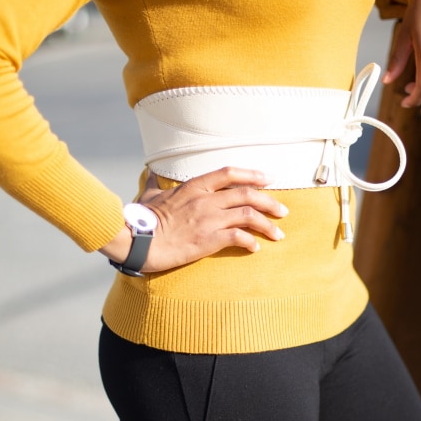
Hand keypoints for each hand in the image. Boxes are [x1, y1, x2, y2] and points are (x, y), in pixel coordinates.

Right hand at [99, 167, 287, 272]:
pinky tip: (255, 248)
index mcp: (193, 186)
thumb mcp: (148, 196)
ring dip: (267, 224)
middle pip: (247, 194)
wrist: (137, 240)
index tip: (268, 179)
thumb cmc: (141, 219)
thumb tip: (149, 173)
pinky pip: (238, 237)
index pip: (229, 173)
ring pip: (249, 216)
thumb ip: (154, 184)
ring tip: (278, 233)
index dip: (253, 174)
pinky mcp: (208, 240)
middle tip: (283, 211)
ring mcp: (208, 219)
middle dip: (270, 202)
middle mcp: (205, 200)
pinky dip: (251, 242)